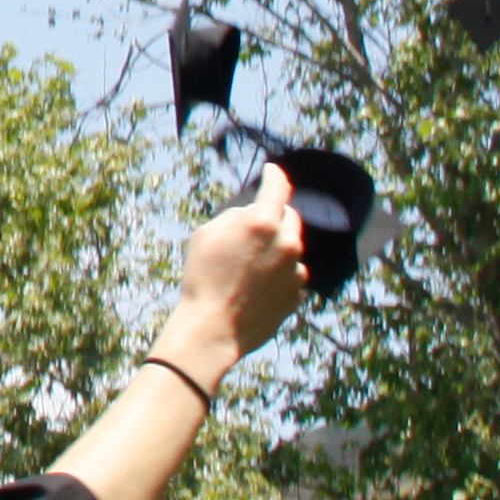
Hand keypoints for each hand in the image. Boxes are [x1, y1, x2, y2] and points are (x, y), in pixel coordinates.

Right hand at [168, 168, 311, 369]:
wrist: (213, 329)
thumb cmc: (203, 278)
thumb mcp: (205, 234)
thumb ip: (235, 217)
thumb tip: (251, 215)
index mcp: (262, 223)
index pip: (278, 186)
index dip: (274, 175)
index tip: (272, 171)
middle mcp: (286, 244)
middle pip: (291, 217)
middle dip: (276, 216)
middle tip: (256, 226)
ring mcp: (295, 272)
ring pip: (292, 248)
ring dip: (277, 248)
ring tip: (249, 266)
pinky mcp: (296, 295)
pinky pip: (291, 276)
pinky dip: (279, 275)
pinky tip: (256, 287)